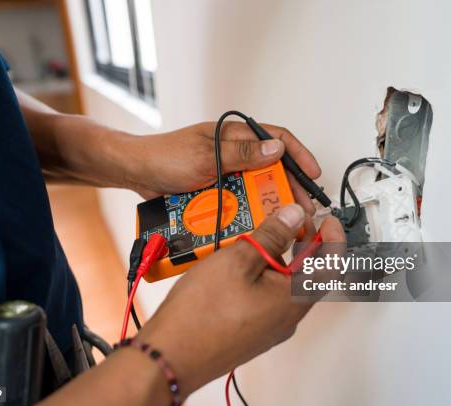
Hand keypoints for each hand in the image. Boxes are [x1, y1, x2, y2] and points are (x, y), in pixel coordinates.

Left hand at [128, 121, 321, 213]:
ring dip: (270, 202)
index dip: (299, 154)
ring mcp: (226, 173)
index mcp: (235, 136)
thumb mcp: (206, 154)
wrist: (137, 174)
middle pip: (272, 168)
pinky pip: (239, 202)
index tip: (313, 173)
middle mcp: (234, 154)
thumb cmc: (165, 156)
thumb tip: (276, 150)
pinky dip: (248, 211)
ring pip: (257, 188)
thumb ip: (242, 153)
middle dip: (290, 186)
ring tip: (283, 220)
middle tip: (302, 207)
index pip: (276, 138)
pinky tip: (258, 223)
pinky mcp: (217, 191)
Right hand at [135, 204, 344, 396]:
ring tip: (258, 236)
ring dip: (279, 257)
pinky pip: (267, 297)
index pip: (332, 264)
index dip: (334, 237)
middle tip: (289, 221)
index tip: (327, 218)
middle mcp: (287, 316)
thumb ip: (271, 235)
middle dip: (303, 243)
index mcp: (294, 298)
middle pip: (309, 274)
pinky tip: (241, 262)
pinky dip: (263, 274)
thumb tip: (292, 217)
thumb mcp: (239, 260)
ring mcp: (269, 326)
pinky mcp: (251, 329)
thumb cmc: (202, 315)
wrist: (172, 355)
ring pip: (285, 285)